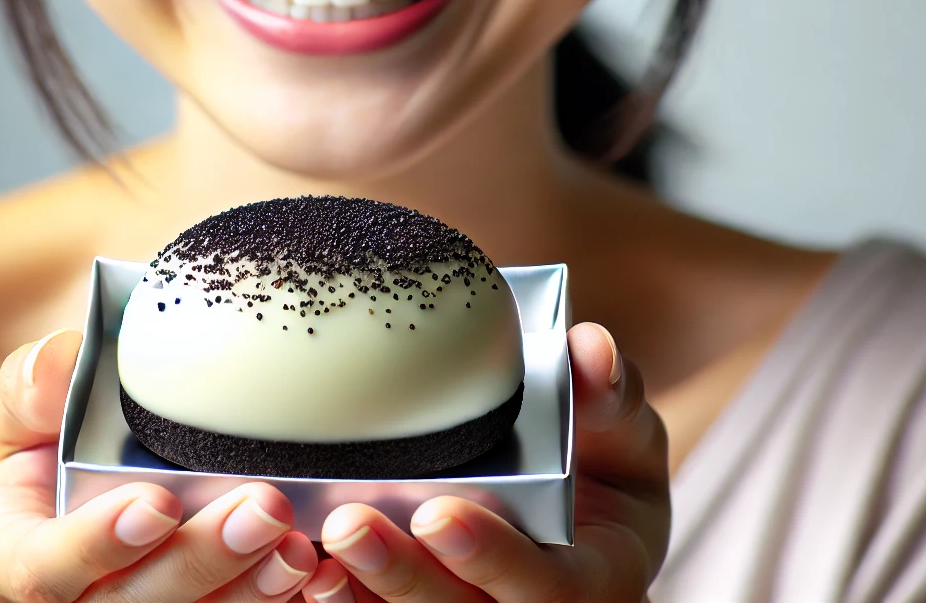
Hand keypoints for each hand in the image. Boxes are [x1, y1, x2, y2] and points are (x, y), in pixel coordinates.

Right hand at [0, 329, 318, 602]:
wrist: (79, 472)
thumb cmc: (46, 443)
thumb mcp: (21, 408)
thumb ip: (29, 387)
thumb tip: (56, 366)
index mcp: (8, 561)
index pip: (44, 569)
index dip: (100, 544)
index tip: (160, 502)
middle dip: (200, 562)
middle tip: (264, 509)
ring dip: (246, 590)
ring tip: (295, 544)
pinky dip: (266, 599)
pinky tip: (308, 568)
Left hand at [300, 322, 668, 602]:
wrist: (590, 514)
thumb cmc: (607, 468)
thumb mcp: (626, 432)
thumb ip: (608, 394)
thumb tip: (591, 347)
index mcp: (592, 580)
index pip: (542, 583)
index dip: (491, 556)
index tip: (438, 513)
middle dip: (404, 575)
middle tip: (349, 525)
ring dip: (362, 588)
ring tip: (313, 542)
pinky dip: (342, 594)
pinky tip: (300, 562)